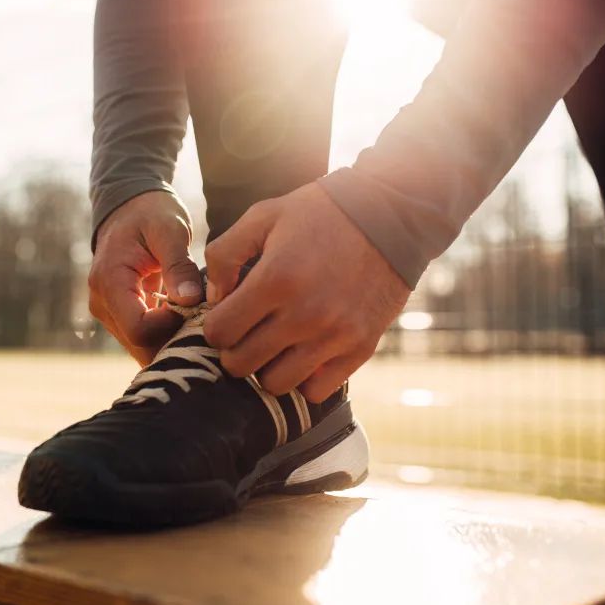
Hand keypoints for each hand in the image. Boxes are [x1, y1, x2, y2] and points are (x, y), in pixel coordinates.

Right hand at [89, 191, 202, 365]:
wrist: (130, 206)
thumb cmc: (150, 213)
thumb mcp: (169, 230)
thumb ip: (179, 266)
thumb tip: (189, 300)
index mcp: (110, 281)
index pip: (139, 330)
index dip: (171, 327)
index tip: (197, 308)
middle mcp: (102, 303)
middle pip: (140, 345)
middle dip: (175, 341)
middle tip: (208, 325)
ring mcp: (108, 312)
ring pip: (142, 348)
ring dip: (172, 341)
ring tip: (200, 322)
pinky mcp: (119, 315)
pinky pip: (143, 338)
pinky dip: (167, 336)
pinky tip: (189, 323)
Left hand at [203, 182, 410, 401]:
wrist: (391, 216)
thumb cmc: (320, 213)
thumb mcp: (263, 216)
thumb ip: (224, 254)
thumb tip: (212, 298)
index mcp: (275, 280)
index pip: (219, 333)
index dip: (214, 327)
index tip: (226, 316)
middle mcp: (304, 314)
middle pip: (241, 364)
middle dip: (234, 350)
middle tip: (245, 333)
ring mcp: (334, 336)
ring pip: (276, 384)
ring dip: (266, 368)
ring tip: (273, 345)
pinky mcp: (360, 348)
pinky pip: (317, 390)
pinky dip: (304, 379)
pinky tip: (302, 353)